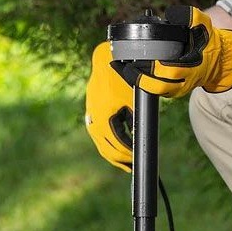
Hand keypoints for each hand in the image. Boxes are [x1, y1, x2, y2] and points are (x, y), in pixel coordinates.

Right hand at [85, 41, 133, 171]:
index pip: (118, 145)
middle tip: (133, 168)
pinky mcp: (91, 117)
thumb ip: (135, 122)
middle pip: (108, 151)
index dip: (130, 155)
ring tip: (126, 165)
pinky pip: (99, 138)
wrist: (107, 62)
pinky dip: (109, 145)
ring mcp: (90, 120)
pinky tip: (118, 150)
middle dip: (122, 160)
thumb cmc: (123, 79)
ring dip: (114, 156)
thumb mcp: (133, 102)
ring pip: (102, 146)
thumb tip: (140, 140)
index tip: (139, 160)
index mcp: (104, 120)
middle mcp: (94, 122)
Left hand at [113, 6, 231, 98]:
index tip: (137, 60)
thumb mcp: (203, 24)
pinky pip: (155, 90)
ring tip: (121, 69)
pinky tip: (129, 72)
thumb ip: (190, 17)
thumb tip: (171, 14)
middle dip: (138, 77)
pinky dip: (142, 83)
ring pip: (155, 91)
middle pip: (157, 85)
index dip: (152, 68)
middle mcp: (184, 81)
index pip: (168, 71)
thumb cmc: (208, 41)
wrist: (218, 60)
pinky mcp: (173, 90)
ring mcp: (178, 88)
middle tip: (122, 65)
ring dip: (137, 81)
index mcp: (192, 66)